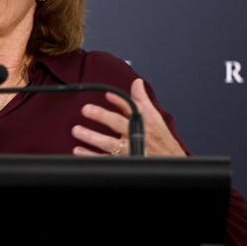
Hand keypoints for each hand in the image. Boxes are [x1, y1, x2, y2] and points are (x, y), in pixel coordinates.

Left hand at [71, 78, 185, 156]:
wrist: (169, 161)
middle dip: (102, 116)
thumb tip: (137, 83)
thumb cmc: (159, 139)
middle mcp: (135, 137)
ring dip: (92, 137)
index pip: (131, 109)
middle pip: (118, 124)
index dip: (119, 101)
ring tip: (77, 130)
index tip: (107, 95)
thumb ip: (142, 99)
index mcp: (143, 123)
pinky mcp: (123, 162)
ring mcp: (128, 151)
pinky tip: (79, 150)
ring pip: (109, 144)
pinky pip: (105, 160)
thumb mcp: (154, 117)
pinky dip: (91, 156)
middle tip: (86, 109)